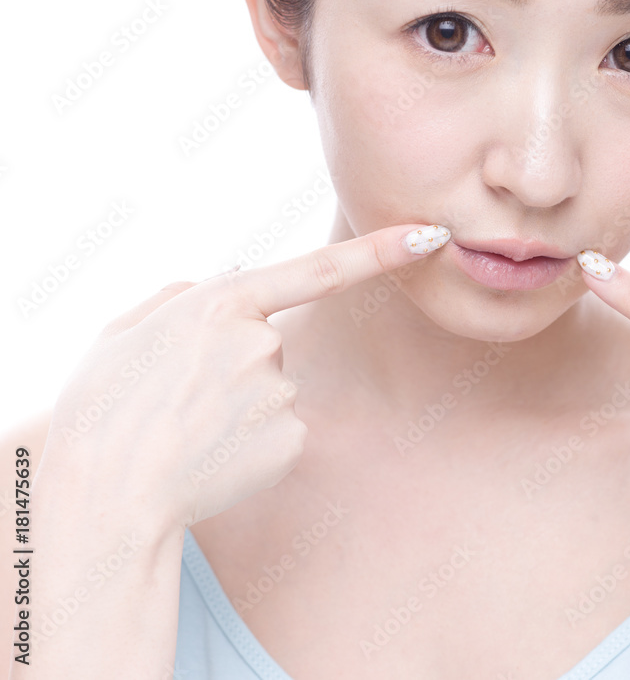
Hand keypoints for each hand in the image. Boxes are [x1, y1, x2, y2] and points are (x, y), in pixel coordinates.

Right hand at [36, 223, 450, 530]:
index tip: (429, 235)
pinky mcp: (292, 439)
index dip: (379, 251)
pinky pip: (278, 428)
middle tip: (178, 397)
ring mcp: (281, 393)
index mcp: (221, 305)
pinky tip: (211, 454)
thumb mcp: (122, 330)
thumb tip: (217, 284)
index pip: (318, 270)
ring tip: (186, 429)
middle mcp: (263, 343)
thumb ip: (178, 297)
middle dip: (232, 364)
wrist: (106, 492)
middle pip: (267, 343)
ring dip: (237, 404)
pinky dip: (250, 440)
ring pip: (271, 388)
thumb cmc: (102, 408)